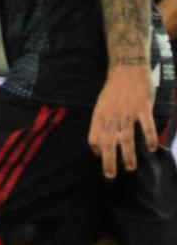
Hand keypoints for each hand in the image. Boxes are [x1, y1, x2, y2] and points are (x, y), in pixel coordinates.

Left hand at [89, 64, 158, 179]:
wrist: (127, 68)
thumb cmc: (114, 89)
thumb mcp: (102, 104)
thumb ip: (103, 121)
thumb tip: (103, 138)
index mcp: (99, 115)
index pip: (93, 137)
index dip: (96, 150)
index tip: (101, 157)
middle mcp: (111, 116)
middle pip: (108, 142)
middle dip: (108, 161)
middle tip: (110, 175)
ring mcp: (127, 112)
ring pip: (127, 138)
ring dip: (128, 155)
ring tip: (130, 168)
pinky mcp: (143, 108)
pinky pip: (146, 126)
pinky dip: (148, 138)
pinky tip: (151, 149)